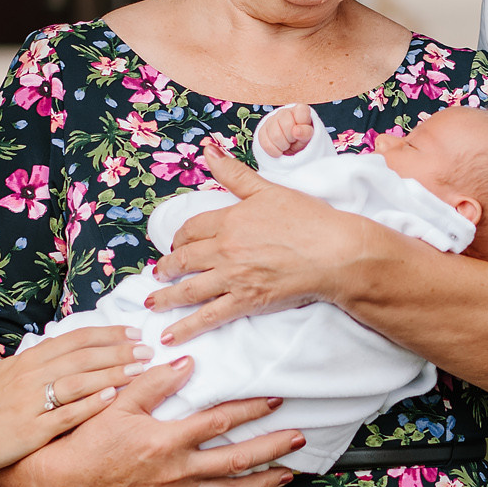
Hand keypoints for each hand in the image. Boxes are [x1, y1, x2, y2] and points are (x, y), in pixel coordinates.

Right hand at [0, 325, 148, 475]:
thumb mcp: (9, 374)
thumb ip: (39, 361)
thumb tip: (66, 347)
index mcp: (28, 359)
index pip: (74, 339)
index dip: (107, 334)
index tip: (133, 333)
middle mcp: (30, 375)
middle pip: (82, 357)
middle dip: (119, 351)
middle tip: (148, 350)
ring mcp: (31, 402)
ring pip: (78, 381)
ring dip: (112, 373)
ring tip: (140, 370)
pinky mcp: (31, 429)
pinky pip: (66, 414)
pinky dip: (90, 404)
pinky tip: (112, 397)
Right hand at [0, 356, 304, 486]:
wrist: (63, 481)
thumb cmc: (88, 439)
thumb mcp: (118, 403)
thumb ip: (155, 382)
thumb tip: (188, 362)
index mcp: (164, 442)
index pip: (219, 424)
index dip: (250, 410)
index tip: (275, 400)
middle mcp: (174, 474)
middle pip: (236, 462)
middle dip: (272, 449)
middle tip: (298, 436)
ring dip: (262, 483)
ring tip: (287, 472)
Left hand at [149, 140, 388, 342]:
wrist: (335, 252)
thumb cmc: (308, 219)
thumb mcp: (268, 189)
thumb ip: (234, 174)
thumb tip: (209, 151)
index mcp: (229, 220)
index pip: (192, 229)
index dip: (180, 237)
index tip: (176, 244)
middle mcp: (224, 249)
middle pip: (184, 259)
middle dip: (167, 268)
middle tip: (158, 274)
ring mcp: (233, 278)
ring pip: (189, 289)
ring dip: (167, 297)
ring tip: (152, 303)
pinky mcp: (247, 301)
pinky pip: (209, 317)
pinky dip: (187, 327)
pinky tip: (171, 335)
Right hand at [255, 103, 314, 157]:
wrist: (290, 145)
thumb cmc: (301, 137)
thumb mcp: (308, 136)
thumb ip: (306, 132)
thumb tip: (296, 130)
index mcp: (299, 109)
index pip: (301, 114)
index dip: (302, 128)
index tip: (303, 133)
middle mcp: (284, 112)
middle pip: (286, 125)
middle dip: (292, 138)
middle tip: (294, 141)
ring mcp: (271, 120)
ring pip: (275, 136)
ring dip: (283, 146)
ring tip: (287, 145)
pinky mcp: (262, 131)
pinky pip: (265, 144)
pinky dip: (274, 151)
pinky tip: (279, 150)